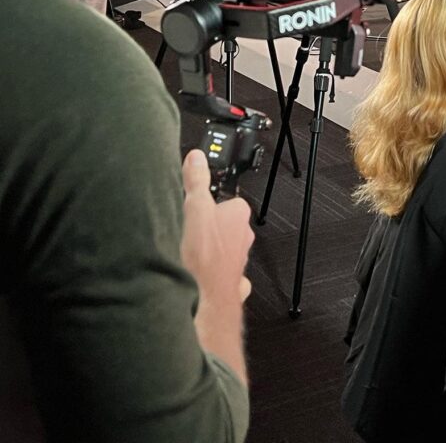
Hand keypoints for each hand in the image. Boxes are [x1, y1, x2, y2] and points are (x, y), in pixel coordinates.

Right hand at [181, 149, 253, 308]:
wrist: (203, 302)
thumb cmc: (202, 257)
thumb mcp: (194, 208)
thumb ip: (196, 180)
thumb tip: (197, 158)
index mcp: (238, 215)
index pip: (228, 200)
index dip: (209, 202)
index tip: (195, 205)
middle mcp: (243, 238)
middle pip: (225, 226)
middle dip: (209, 228)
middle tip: (188, 230)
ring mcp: (239, 263)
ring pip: (224, 252)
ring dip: (210, 252)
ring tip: (187, 254)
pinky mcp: (231, 286)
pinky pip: (222, 276)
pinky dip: (211, 276)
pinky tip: (195, 277)